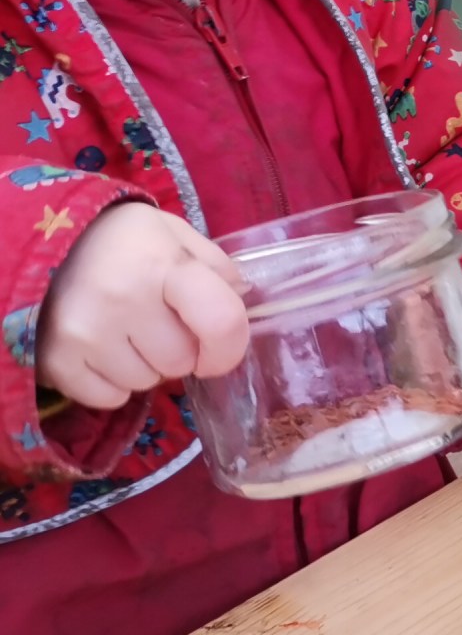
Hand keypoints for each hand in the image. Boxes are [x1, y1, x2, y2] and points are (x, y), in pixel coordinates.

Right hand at [36, 203, 248, 410]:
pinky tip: (103, 349)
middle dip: (180, 350)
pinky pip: (109, 398)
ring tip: (126, 331)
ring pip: (145, 383)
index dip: (230, 346)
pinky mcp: (55, 362)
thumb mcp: (176, 236)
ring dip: (145, 366)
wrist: (45, 242)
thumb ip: (217, 268)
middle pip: (181, 362)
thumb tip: (242, 301)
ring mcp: (85, 334)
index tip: (220, 347)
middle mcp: (122, 301)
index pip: (222, 322)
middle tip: (159, 323)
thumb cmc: (123, 241)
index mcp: (163, 265)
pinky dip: (112, 382)